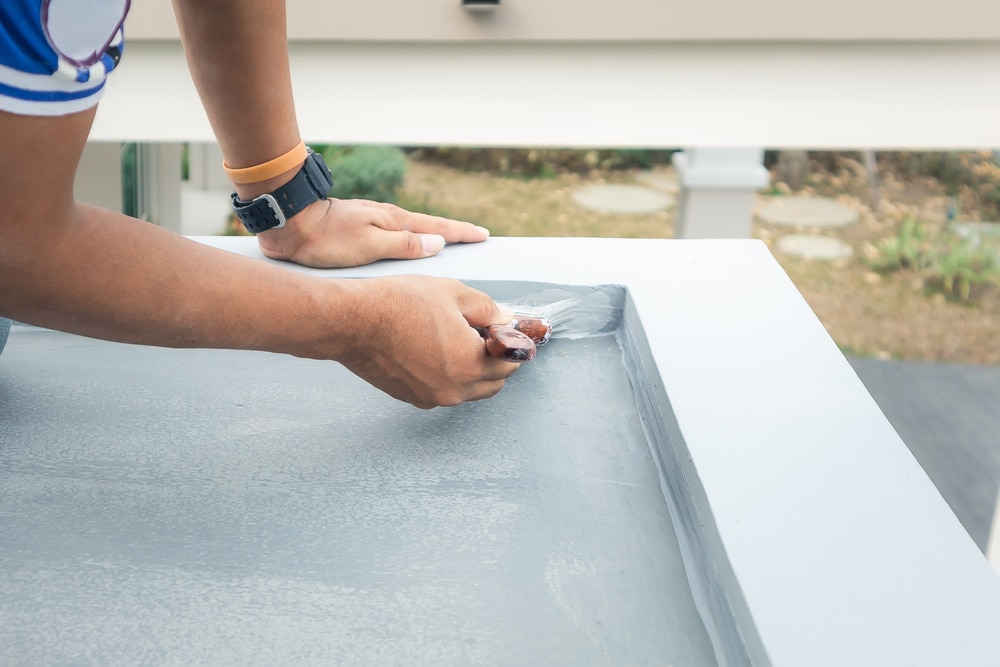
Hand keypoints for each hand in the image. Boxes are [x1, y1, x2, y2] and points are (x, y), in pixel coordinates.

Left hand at [256, 198, 490, 267]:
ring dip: (431, 234)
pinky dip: (410, 237)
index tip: (483, 235)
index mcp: (395, 222)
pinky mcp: (360, 226)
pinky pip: (395, 233)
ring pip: (411, 228)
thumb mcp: (370, 246)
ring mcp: (374, 220)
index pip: (437, 229)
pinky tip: (406, 243)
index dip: (461, 233)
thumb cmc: (328, 240)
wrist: (292, 224)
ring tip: (446, 241)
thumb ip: (405, 245)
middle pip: (428, 226)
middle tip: (473, 236)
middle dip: (452, 232)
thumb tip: (438, 243)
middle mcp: (387, 218)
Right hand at [333, 275, 521, 408]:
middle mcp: (454, 389)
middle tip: (482, 335)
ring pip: (469, 390)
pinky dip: (447, 377)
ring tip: (454, 340)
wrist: (352, 322)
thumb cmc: (398, 305)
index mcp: (470, 364)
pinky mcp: (412, 398)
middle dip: (495, 361)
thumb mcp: (453, 293)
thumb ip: (488, 309)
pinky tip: (433, 350)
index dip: (511, 344)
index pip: (511, 363)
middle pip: (494, 383)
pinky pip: (443, 391)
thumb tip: (505, 319)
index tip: (505, 332)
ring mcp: (432, 397)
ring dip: (472, 371)